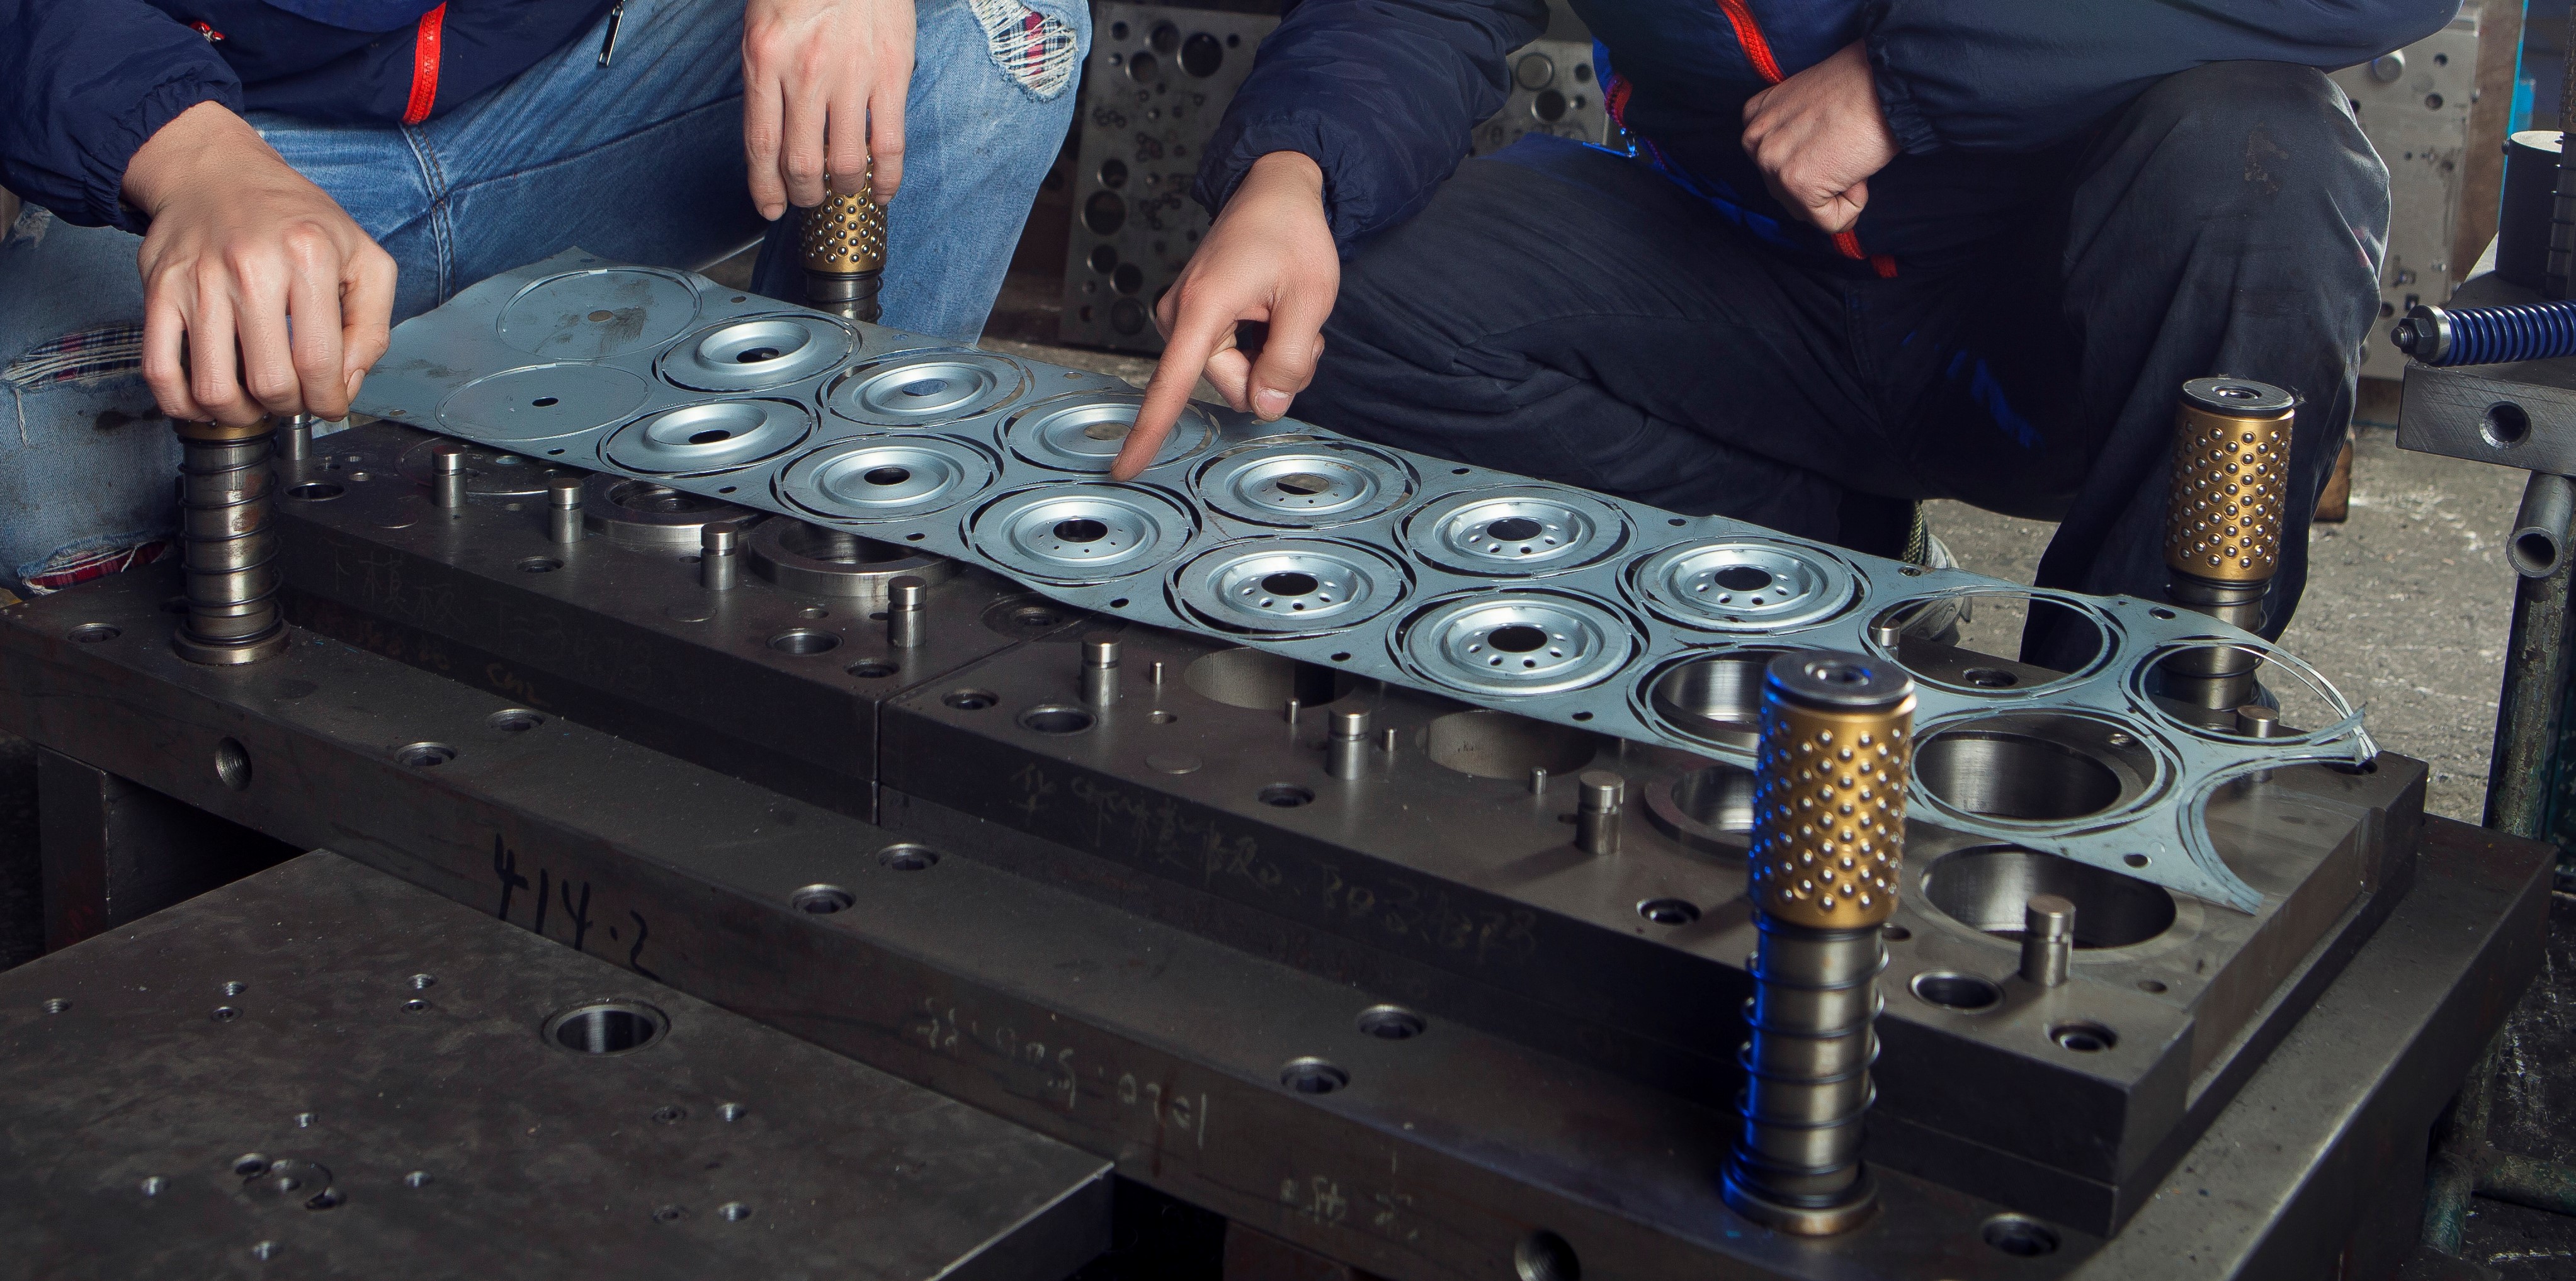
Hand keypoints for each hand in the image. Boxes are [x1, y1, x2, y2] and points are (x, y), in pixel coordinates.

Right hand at [123, 101, 395, 425]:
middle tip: (293, 397)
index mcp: (309, 257)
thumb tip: (345, 384)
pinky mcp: (158, 290)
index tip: (328, 403)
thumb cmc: (294, 218)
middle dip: (288, 407)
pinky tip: (206, 401)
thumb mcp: (362, 257)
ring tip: (255, 400)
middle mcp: (250, 267)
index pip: (320, 363)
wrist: (215, 171)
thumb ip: (372, 326)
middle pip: (269, 383)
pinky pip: (159, 370)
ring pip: (213, 388)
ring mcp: (198, 280)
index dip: (329, 401)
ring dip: (240, 414)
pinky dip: (181, 404)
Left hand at [743, 0, 914, 217]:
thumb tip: (776, 133)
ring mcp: (850, 77)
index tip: (769, 208)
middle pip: (800, 163)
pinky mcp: (891, 75)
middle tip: (809, 200)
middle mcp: (804, 74)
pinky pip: (890, 144)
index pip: (760, 144)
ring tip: (845, 192)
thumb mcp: (766, 26)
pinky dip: (886, 178)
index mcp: (765, 59)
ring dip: (843, 190)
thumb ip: (768, 78)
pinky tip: (882, 190)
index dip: (764, 187)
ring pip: (844, 162)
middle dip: (804, 194)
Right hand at [1114, 152, 1337, 479]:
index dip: (1148, 432)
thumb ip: (1291, 360)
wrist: (1275, 189)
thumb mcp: (1312, 298)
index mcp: (1203, 306)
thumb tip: (1265, 408)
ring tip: (1283, 311)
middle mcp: (1180, 313)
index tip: (1123, 468)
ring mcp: (1183, 314)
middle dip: (1270, 370)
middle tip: (1297, 325)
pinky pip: (1228, 355)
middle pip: (1230, 385)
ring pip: (1232, 374)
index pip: (1170, 384)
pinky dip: (1258, 345)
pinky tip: (1270, 311)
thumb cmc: (1292, 233)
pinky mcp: (1192, 316)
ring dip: (1268, 356)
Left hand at [1740, 40, 1898, 235]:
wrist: (1886, 81)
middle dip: (1821, 181)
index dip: (1812, 160)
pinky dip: (1853, 207)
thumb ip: (1792, 134)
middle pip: (1786, 192)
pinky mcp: (1798, 186)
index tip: (1833, 137)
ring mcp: (1773, 164)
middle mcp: (1755, 141)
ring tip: (1850, 153)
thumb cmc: (1860, 87)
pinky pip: (1829, 222)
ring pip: (1806, 210)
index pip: (1776, 167)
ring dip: (1837, 191)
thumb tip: (1806, 167)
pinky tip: (1858, 171)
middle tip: (1845, 146)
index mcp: (1755, 117)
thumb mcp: (1805, 103)